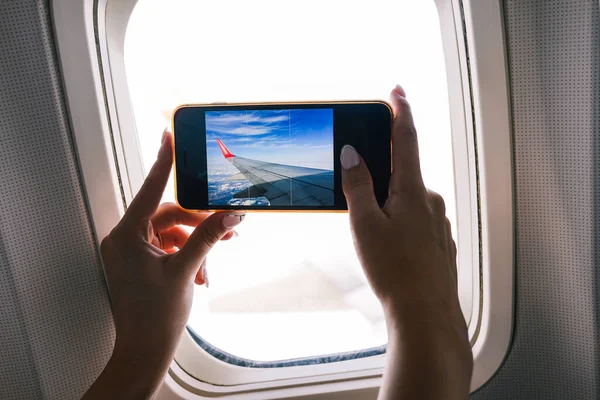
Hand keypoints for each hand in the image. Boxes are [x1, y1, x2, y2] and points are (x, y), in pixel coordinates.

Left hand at [84, 131, 244, 398]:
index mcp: (127, 236)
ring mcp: (132, 253)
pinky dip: (188, 256)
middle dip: (199, 223)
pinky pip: (169, 248)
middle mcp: (125, 240)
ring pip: (172, 233)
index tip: (167, 137)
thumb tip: (230, 213)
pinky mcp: (141, 264)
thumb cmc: (155, 316)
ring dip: (196, 244)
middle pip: (169, 215)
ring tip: (213, 262)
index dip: (162, 162)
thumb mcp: (186, 268)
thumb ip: (208, 235)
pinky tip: (202, 273)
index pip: (148, 189)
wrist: (145, 350)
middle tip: (228, 227)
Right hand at [341, 86, 471, 398]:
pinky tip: (389, 247)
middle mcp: (430, 200)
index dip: (401, 111)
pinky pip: (416, 219)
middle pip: (403, 170)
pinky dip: (399, 221)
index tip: (396, 90)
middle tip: (362, 194)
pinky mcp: (439, 239)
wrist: (426, 312)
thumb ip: (358, 185)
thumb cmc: (395, 271)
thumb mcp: (365, 225)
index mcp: (412, 190)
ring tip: (371, 234)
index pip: (407, 138)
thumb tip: (351, 152)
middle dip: (382, 173)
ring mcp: (438, 221)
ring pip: (408, 199)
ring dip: (388, 203)